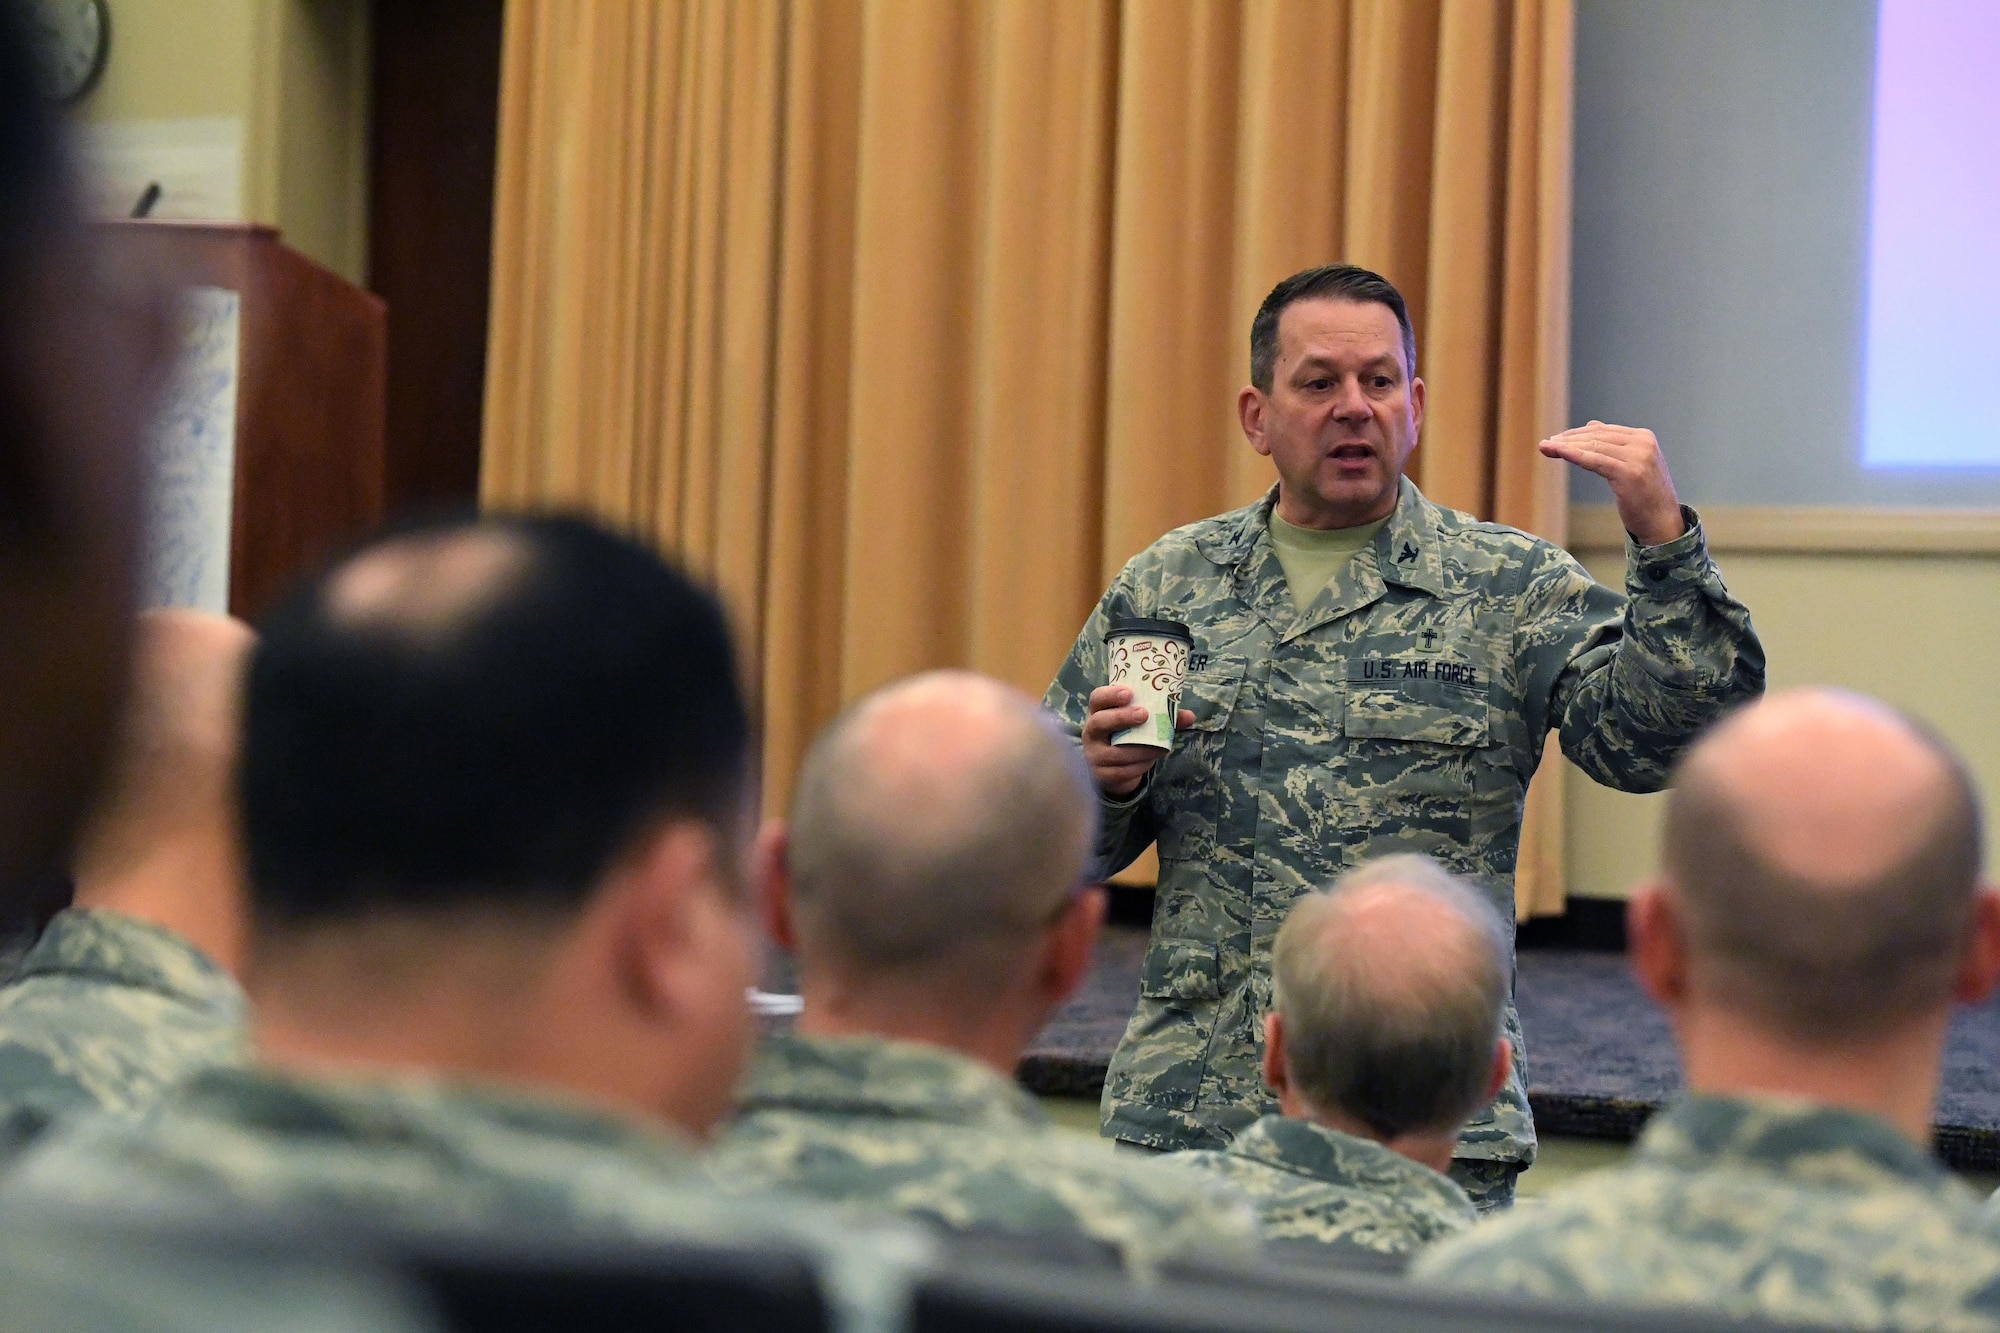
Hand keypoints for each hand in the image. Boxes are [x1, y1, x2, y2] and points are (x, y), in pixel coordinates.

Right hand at [1082, 685, 1194, 796]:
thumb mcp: (1142, 723)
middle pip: (1099, 723)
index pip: (1097, 699)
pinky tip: (1150, 761)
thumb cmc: (1129, 736)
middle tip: (1143, 715)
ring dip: (1139, 749)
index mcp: (1099, 713)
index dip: (1110, 694)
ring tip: (1159, 747)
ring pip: (1114, 752)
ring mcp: (1093, 755)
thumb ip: (1163, 717)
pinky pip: (1120, 772)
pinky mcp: (1100, 775)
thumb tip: (1189, 716)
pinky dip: (1138, 766)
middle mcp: (1091, 732)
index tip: (1129, 693)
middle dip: (1121, 718)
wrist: (1114, 768)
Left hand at [1539, 421, 1684, 546]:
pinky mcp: (1629, 473)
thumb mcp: (1632, 465)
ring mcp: (1638, 457)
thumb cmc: (1645, 497)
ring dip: (1566, 446)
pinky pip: (1595, 460)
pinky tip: (1559, 452)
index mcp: (1644, 438)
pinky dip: (1574, 455)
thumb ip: (1614, 445)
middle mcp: (1643, 443)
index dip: (1577, 433)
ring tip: (1546, 447)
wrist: (1662, 523)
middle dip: (1568, 439)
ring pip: (1594, 447)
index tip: (1556, 439)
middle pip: (1597, 437)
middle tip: (1546, 443)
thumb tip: (1591, 426)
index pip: (1604, 431)